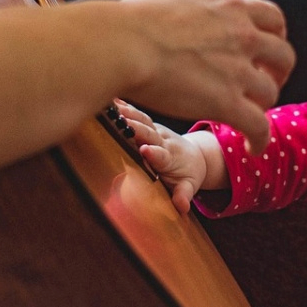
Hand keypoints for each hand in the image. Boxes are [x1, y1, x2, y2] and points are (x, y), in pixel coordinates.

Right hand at [117, 0, 295, 153]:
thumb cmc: (130, 22)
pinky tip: (252, 148)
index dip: (274, 38)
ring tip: (248, 117)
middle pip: (283, 56)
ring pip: (270, 93)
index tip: (263, 52)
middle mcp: (242, 34)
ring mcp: (238, 69)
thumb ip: (194, 8)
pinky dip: (260, 139)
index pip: (273, 18)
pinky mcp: (227, 102)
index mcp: (229, 6)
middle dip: (278, 73)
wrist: (122, 44)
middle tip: (263, 84)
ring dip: (263, 107)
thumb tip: (183, 14)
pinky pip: (258, 126)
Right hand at [117, 101, 209, 215]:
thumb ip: (183, 194)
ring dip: (128, 113)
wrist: (196, 156)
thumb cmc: (188, 174)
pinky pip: (137, 114)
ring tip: (112, 107)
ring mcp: (155, 131)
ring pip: (142, 120)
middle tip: (121, 122)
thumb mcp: (189, 186)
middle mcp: (162, 141)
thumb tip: (182, 207)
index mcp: (170, 158)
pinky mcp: (149, 124)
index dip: (154, 153)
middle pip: (149, 133)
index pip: (162, 155)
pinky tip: (110, 98)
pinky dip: (125, 106)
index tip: (145, 150)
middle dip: (136, 128)